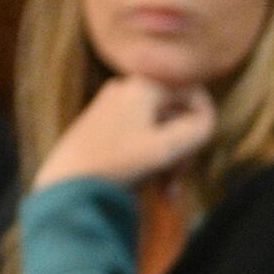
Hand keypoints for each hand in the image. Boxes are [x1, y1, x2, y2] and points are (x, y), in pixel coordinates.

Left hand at [32, 76, 216, 188]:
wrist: (67, 182)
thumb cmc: (119, 161)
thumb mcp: (168, 147)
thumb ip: (199, 128)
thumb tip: (206, 120)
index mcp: (143, 86)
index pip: (192, 91)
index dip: (205, 117)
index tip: (203, 144)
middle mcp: (125, 88)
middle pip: (174, 113)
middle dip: (184, 146)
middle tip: (181, 175)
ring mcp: (110, 106)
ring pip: (158, 127)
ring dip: (169, 157)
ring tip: (168, 188)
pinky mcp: (100, 125)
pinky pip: (139, 135)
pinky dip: (151, 157)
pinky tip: (152, 184)